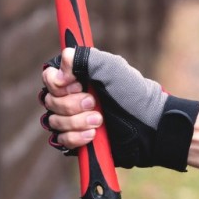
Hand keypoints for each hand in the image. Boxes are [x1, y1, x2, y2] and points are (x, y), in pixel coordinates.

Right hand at [40, 47, 198, 170]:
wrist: (149, 127)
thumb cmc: (133, 94)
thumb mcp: (113, 68)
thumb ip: (86, 58)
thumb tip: (62, 64)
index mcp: (78, 76)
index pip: (49, 77)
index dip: (57, 82)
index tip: (77, 85)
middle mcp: (72, 96)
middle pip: (50, 101)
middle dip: (71, 104)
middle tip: (94, 103)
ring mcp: (74, 119)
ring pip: (54, 122)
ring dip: (76, 121)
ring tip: (99, 121)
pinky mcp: (77, 139)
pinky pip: (61, 140)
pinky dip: (76, 137)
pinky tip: (93, 135)